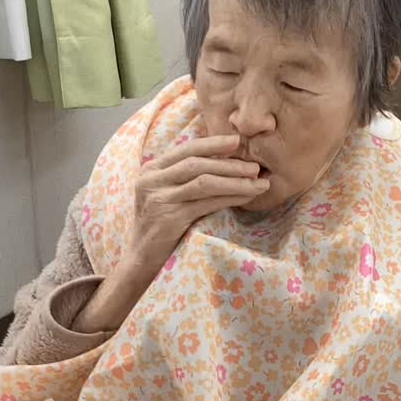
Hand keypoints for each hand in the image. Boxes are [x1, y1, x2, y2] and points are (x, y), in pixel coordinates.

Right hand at [131, 135, 269, 274]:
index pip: (186, 149)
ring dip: (235, 181)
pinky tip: (246, 198)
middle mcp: (152, 181)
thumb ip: (182, 178)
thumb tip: (223, 162)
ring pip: (204, 182)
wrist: (142, 259)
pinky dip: (230, 198)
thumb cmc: (160, 228)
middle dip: (229, 164)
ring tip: (258, 183)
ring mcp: (159, 199)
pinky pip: (206, 203)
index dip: (214, 143)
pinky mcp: (169, 219)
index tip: (238, 141)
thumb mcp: (165, 196)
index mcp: (151, 170)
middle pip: (197, 163)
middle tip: (256, 167)